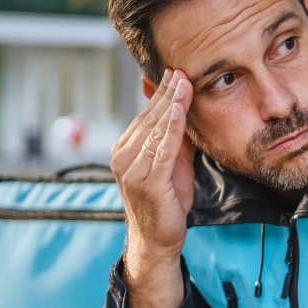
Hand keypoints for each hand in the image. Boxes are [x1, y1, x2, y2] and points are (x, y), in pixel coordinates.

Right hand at [111, 70, 196, 307]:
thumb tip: (181, 106)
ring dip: (171, 103)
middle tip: (181, 68)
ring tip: (183, 82)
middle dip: (167, 92)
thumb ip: (175, 136)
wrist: (158, 240)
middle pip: (149, 116)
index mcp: (126, 148)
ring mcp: (130, 167)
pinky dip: (171, 127)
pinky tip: (180, 110)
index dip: (162, 92)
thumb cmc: (168, 201)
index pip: (146, 114)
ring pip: (154, 128)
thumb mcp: (173, 162)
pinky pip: (160, 147)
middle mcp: (123, 154)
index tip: (175, 71)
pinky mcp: (144, 180)